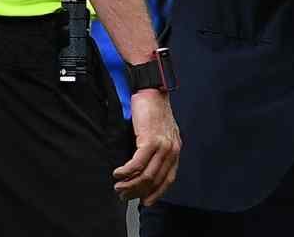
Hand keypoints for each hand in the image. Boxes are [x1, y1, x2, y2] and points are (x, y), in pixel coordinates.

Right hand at [114, 88, 180, 204]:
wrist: (152, 90)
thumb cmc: (152, 109)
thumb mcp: (159, 132)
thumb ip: (155, 150)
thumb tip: (142, 169)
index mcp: (175, 149)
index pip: (169, 179)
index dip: (156, 193)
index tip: (144, 202)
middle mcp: (172, 149)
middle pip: (155, 180)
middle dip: (137, 192)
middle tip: (123, 195)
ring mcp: (162, 145)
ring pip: (146, 175)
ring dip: (129, 184)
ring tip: (118, 186)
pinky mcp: (150, 140)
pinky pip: (137, 164)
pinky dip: (126, 172)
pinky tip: (118, 173)